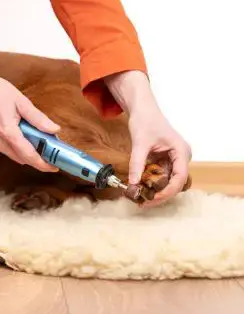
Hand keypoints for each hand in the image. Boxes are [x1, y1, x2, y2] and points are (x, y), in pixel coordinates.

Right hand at [0, 55, 59, 171]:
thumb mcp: (20, 101)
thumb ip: (38, 118)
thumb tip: (54, 130)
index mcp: (8, 132)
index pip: (29, 155)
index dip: (43, 164)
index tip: (54, 167)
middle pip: (22, 158)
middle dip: (36, 156)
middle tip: (48, 148)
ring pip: (13, 155)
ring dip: (24, 150)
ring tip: (33, 137)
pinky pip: (4, 149)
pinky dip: (13, 146)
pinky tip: (16, 133)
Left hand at [106, 71, 191, 206]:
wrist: (142, 109)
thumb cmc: (145, 121)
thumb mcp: (140, 143)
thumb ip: (137, 163)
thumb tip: (132, 183)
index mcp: (181, 152)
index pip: (179, 178)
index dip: (167, 191)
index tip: (152, 199)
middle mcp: (181, 157)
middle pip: (174, 183)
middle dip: (160, 194)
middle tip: (143, 203)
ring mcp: (173, 159)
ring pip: (167, 181)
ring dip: (154, 189)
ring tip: (140, 198)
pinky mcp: (165, 160)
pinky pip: (159, 175)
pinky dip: (150, 182)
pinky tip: (139, 187)